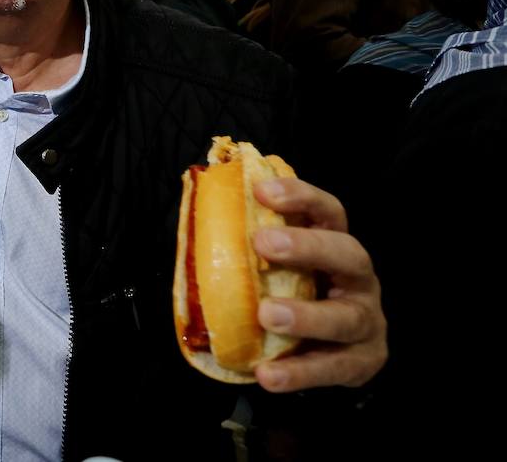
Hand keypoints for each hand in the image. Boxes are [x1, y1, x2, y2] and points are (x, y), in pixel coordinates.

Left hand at [251, 178, 386, 391]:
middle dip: (308, 246)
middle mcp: (359, 280)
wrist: (335, 352)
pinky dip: (299, 372)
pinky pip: (334, 369)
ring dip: (306, 316)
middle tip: (263, 243)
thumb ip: (252, 250)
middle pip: (349, 255)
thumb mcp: (279, 269)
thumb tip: (198, 228)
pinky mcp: (363, 363)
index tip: (261, 190)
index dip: (301, 197)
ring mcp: (367, 322)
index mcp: (336, 247)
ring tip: (267, 315)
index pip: (329, 212)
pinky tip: (268, 375)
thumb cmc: (295, 296)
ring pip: (346, 318)